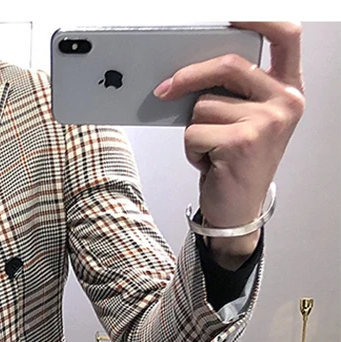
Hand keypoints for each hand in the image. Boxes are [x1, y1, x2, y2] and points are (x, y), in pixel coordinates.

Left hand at [154, 22, 304, 261]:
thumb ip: (234, 90)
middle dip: (189, 77)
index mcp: (289, 89)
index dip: (260, 17)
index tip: (231, 14)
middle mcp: (286, 102)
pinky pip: (194, 131)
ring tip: (210, 148)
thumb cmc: (236, 162)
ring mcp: (267, 123)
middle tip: (165, 88)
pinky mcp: (242, 143)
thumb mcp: (245, 119)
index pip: (286, 35)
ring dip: (194, 128)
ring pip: (204, 105)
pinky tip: (207, 162)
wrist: (238, 210)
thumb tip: (189, 68)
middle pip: (228, 66)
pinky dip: (190, 148)